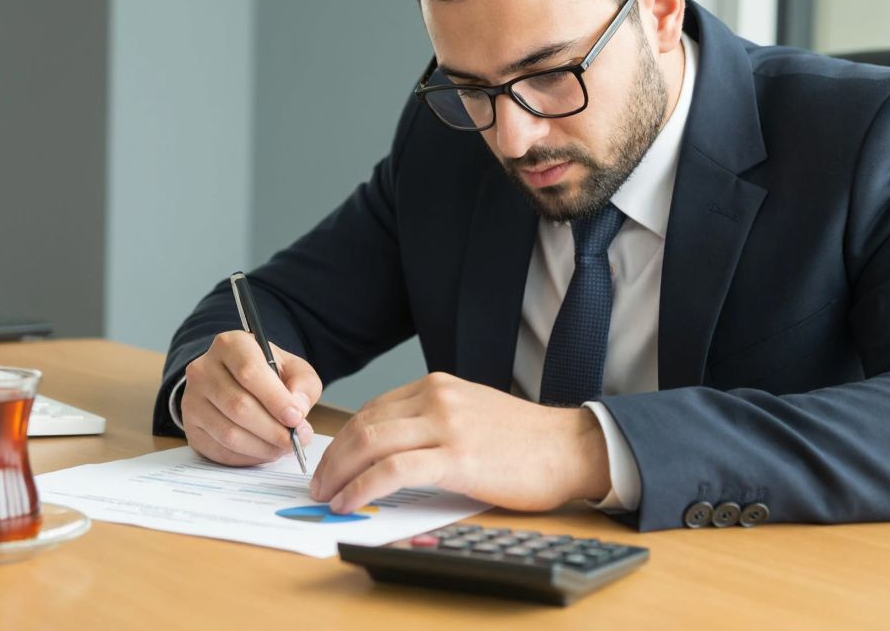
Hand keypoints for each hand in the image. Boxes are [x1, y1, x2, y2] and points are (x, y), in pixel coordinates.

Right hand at [181, 331, 321, 465]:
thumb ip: (303, 386)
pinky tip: (264, 451)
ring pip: (228, 433)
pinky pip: (219, 450)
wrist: (236, 379)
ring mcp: (192, 400)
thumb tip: (297, 412)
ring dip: (262, 447)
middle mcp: (203, 369)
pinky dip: (247, 457)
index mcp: (230, 345)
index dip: (275, 399)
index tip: (296, 418)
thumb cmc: (269, 373)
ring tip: (283, 447)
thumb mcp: (294, 369)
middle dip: (272, 429)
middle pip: (238, 406)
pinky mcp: (190, 427)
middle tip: (295, 440)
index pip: (249, 371)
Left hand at [309, 372, 610, 513]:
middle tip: (318, 483)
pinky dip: (362, 488)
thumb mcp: (472, 415)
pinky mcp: (457, 457)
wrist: (571, 448)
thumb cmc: (526, 442)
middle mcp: (438, 398)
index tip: (332, 463)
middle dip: (332, 458)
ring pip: (371, 443)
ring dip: (340, 473)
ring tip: (327, 497)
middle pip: (364, 424)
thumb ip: (433, 424)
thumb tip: (389, 455)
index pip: (374, 409)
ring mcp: (446, 425)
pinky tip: (350, 502)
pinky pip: (393, 470)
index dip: (344, 439)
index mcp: (438, 386)